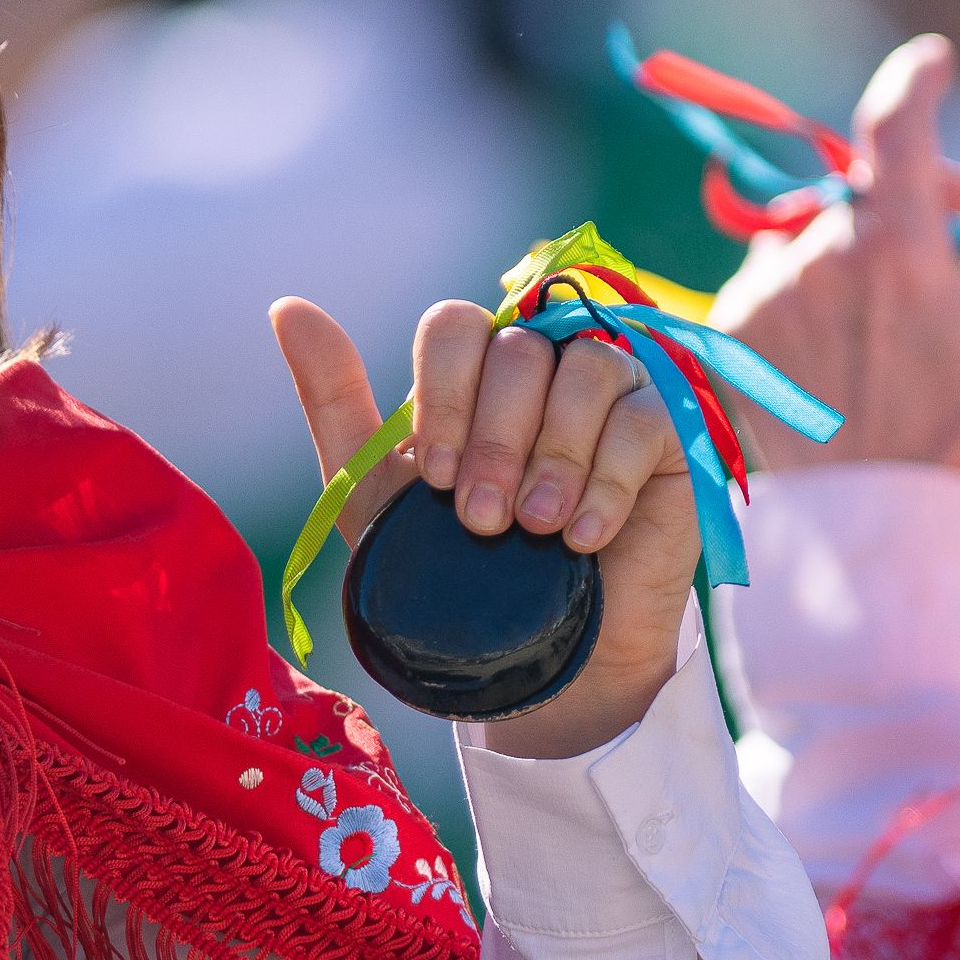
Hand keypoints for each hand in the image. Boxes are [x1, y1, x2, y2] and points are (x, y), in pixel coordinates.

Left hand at [274, 295, 700, 757]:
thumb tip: (288, 307)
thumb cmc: (452, 565)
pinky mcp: (670, 436)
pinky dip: (608, 480)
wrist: (536, 653)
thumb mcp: (377, 491)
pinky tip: (583, 536)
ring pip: (588, 370)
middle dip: (494, 439)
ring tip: (534, 526)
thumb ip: (334, 398)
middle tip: (480, 518)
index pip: (455, 326)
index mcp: (472, 371)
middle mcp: (544, 367)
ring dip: (553, 455)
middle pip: (520, 350)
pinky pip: (646, 420)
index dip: (445, 394)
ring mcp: (611, 395)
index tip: (435, 474)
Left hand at [704, 34, 959, 480]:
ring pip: (813, 237)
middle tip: (943, 248)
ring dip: (850, 258)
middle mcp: (820, 256)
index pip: (897, 127)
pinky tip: (833, 355)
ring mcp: (766, 288)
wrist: (853, 522)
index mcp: (900, 252)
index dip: (916, 80)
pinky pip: (770, 280)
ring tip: (883, 334)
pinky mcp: (726, 321)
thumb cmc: (955, 440)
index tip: (933, 64)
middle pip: (861, 191)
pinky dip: (804, 296)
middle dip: (904, 202)